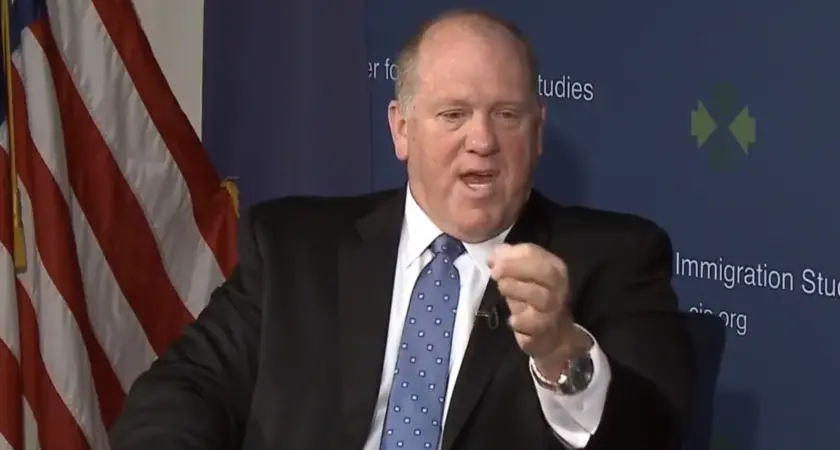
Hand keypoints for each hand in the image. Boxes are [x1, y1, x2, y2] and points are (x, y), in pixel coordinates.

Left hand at [488, 243, 590, 378]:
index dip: (511, 254)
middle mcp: (559, 287)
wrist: (554, 335)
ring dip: (516, 290)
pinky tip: (512, 320)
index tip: (492, 258)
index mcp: (554, 268)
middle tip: (494, 271)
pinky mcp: (546, 331)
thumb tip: (494, 254)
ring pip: (541, 297)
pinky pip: (533, 324)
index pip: (535, 252)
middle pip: (545, 272)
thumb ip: (510, 262)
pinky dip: (519, 321)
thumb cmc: (534, 300)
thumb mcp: (523, 278)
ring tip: (501, 289)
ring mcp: (554, 310)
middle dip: (516, 267)